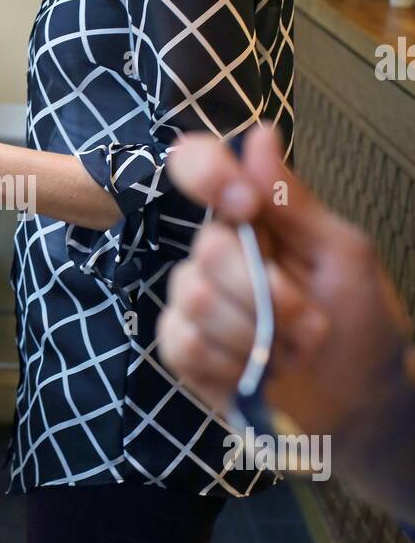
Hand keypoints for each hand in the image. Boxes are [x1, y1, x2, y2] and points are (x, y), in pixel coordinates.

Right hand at [156, 125, 410, 433]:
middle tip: (309, 319)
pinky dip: (229, 362)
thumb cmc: (362, 327)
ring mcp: (195, 304)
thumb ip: (295, 201)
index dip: (205, 172)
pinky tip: (254, 373)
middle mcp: (217, 255)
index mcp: (253, 220)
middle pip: (207, 248)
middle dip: (267, 292)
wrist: (359, 409)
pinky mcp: (184, 352)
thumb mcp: (345, 256)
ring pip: (193, 298)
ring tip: (288, 352)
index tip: (243, 204)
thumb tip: (259, 133)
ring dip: (255, 334)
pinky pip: (180, 343)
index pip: (197, 167)